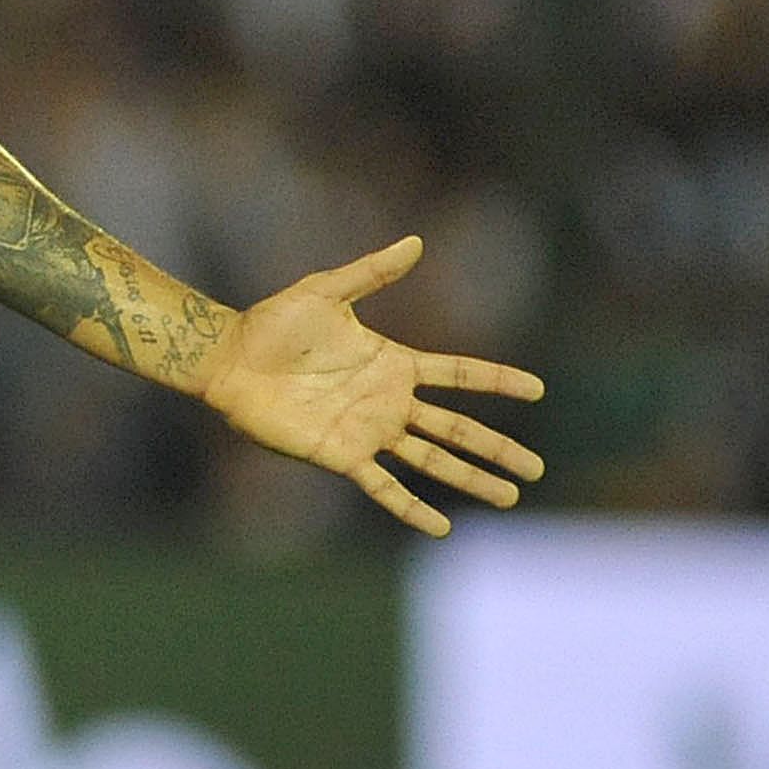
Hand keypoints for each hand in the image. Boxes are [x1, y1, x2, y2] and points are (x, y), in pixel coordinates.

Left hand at [199, 235, 544, 535]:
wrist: (230, 359)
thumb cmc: (274, 323)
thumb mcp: (327, 290)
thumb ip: (373, 273)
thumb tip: (416, 242)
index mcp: (393, 362)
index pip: (458, 374)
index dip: (496, 381)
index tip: (538, 389)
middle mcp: (388, 401)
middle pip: (456, 429)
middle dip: (497, 448)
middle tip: (537, 469)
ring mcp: (368, 430)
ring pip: (432, 461)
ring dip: (470, 479)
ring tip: (510, 497)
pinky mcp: (342, 455)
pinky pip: (384, 487)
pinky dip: (412, 508)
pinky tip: (442, 526)